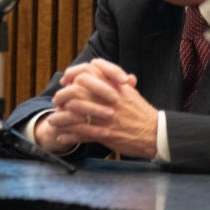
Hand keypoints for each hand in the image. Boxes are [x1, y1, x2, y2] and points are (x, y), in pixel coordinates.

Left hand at [36, 58, 157, 158]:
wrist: (158, 134)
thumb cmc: (142, 114)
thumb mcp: (129, 93)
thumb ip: (115, 82)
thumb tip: (101, 72)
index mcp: (114, 87)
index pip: (88, 72)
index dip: (73, 75)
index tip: (66, 82)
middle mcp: (109, 98)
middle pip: (76, 90)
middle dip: (61, 96)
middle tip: (56, 102)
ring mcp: (106, 116)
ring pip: (75, 112)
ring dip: (60, 117)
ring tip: (52, 121)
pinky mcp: (106, 133)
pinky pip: (82, 132)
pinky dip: (69, 135)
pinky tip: (61, 137)